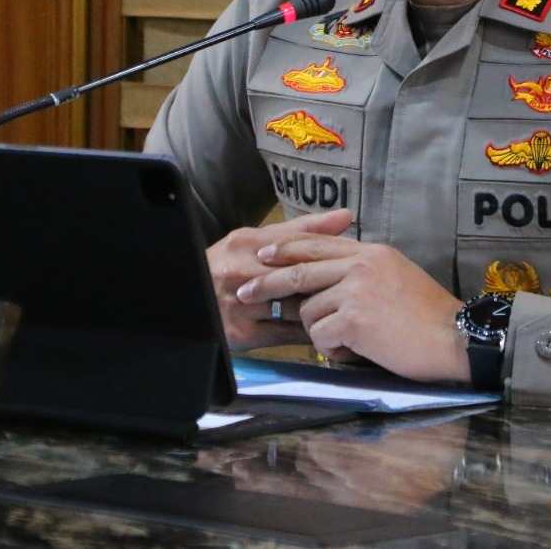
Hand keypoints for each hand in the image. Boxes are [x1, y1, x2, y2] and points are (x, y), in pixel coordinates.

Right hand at [207, 208, 352, 349]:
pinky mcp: (243, 334)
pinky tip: (328, 331)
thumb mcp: (257, 240)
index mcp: (247, 243)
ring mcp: (241, 305)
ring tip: (351, 312)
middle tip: (361, 291)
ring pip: (296, 309)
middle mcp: (242, 273)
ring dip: (324, 311)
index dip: (332, 257)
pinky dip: (311, 333)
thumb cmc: (229, 265)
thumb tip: (346, 216)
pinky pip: (287, 335)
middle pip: (300, 280)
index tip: (357, 265)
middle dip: (331, 286)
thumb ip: (302, 229)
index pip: (300, 248)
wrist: (189, 297)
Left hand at [238, 235, 467, 382]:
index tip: (264, 254)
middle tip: (244, 292)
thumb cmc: (429, 317)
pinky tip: (357, 351)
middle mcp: (361, 264)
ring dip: (320, 331)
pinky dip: (333, 349)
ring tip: (349, 340)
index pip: (318, 242)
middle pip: (300, 269)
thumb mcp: (397, 276)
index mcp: (371, 252)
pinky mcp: (354, 318)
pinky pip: (321, 335)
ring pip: (308, 309)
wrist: (456, 338)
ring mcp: (357, 289)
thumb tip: (332, 279)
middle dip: (267, 283)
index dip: (286, 248)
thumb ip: (365, 271)